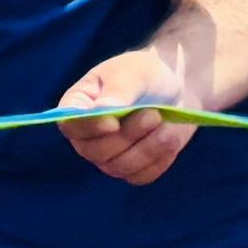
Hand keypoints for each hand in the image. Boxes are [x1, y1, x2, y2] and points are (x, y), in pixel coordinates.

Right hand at [59, 43, 201, 185]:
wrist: (176, 88)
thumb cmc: (147, 74)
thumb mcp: (134, 72)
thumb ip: (119, 90)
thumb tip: (103, 109)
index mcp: (78, 105)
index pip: (70, 125)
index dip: (89, 128)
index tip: (114, 123)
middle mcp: (87, 135)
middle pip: (95, 151)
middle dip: (128, 136)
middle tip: (153, 115)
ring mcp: (108, 155)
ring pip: (120, 166)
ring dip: (148, 147)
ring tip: (165, 124)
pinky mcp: (132, 168)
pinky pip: (141, 175)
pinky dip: (159, 158)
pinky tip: (168, 137)